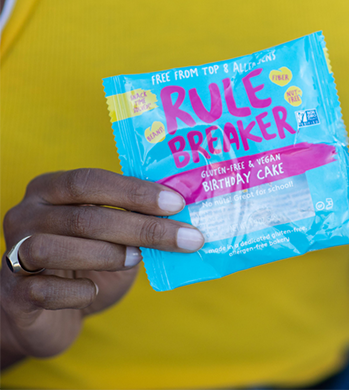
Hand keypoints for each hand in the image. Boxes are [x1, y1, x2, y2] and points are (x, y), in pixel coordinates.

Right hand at [0, 169, 202, 366]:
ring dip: (106, 254)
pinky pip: (43, 290)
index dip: (134, 191)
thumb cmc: (89, 263)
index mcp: (50, 190)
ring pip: (53, 248)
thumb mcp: (114, 235)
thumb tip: (185, 216)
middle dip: (142, 227)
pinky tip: (93, 290)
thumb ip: (136, 219)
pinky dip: (77, 291)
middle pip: (84, 216)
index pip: (89, 181)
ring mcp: (13, 255)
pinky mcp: (13, 296)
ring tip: (136, 259)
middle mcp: (26, 216)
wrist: (49, 313)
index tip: (176, 203)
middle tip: (185, 237)